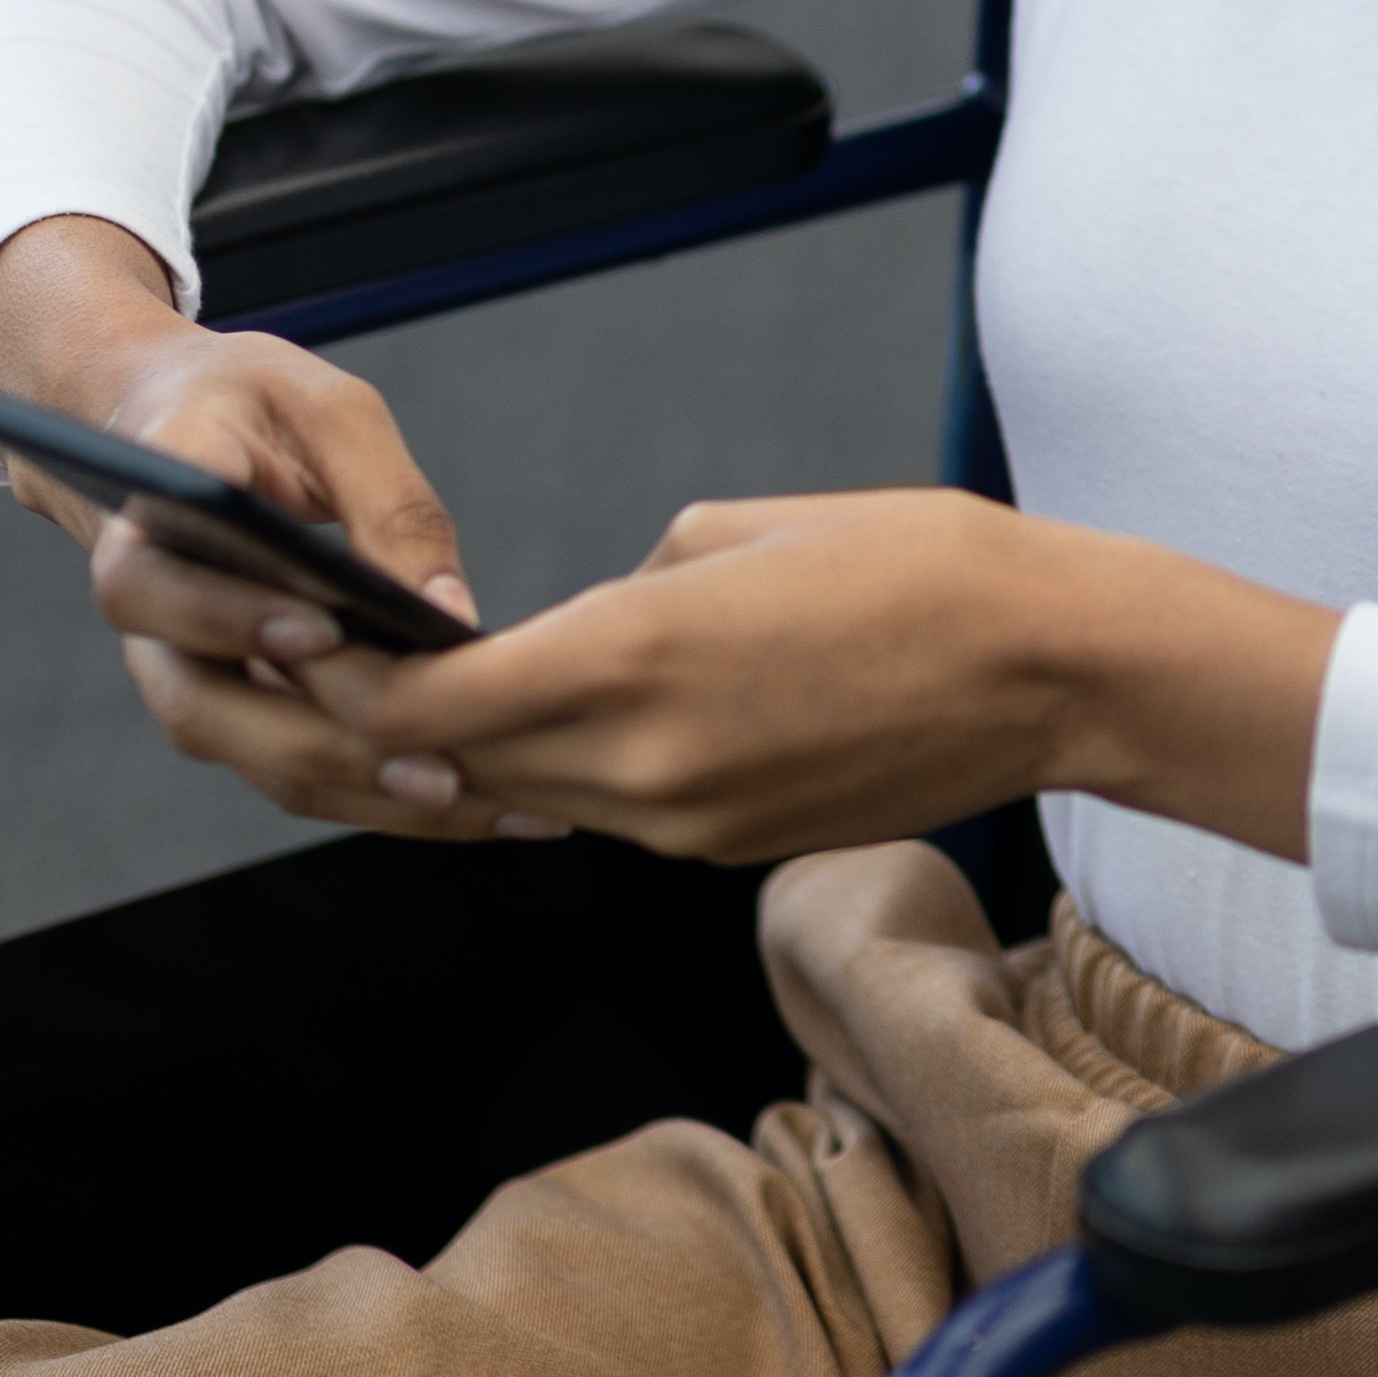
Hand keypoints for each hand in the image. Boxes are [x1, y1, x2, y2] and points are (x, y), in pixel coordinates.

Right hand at [0, 213, 524, 844]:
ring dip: (366, 792)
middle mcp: (148, 612)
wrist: (167, 427)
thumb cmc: (249, 403)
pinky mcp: (237, 703)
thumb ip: (387, 501)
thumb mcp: (329, 410)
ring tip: (480, 802)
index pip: (157, 583)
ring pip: (255, 758)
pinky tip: (475, 799)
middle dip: (322, 745)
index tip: (323, 630)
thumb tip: (451, 613)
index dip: (228, 617)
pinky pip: (297, 765)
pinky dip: (381, 791)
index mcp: (145, 515)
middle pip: (204, 707)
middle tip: (436, 767)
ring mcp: (186, 669)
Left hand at [316, 486, 1334, 866]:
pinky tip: (588, 724)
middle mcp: (647, 766)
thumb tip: (581, 624)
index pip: (435, 709)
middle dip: (405, 724)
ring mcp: (692, 825)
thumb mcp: (741, 526)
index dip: (361, 685)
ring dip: (492, 755)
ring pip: (538, 797)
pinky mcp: (737, 850)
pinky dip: (583, 774)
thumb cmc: (919, 566)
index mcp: (635, 662)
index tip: (325, 646)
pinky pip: (620, 815)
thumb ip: (630, 585)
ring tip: (463, 694)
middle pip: (466, 766)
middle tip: (357, 668)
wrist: (1052, 670)